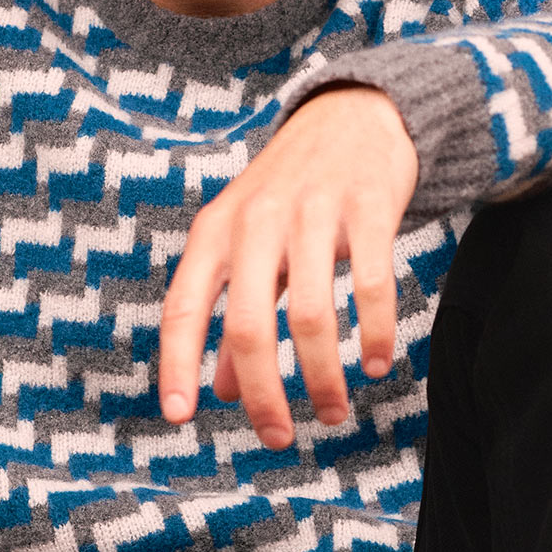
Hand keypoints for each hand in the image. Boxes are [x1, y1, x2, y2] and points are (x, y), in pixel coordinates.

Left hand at [159, 85, 417, 449]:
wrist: (352, 115)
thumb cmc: (289, 193)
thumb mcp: (245, 245)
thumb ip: (232, 313)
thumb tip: (220, 390)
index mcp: (214, 232)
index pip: (182, 307)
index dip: (176, 364)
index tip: (179, 416)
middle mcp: (255, 221)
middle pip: (249, 326)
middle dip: (263, 393)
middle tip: (279, 437)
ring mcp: (312, 211)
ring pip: (312, 315)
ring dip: (322, 376)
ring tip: (332, 411)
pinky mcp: (369, 205)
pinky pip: (373, 285)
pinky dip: (374, 334)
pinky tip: (374, 364)